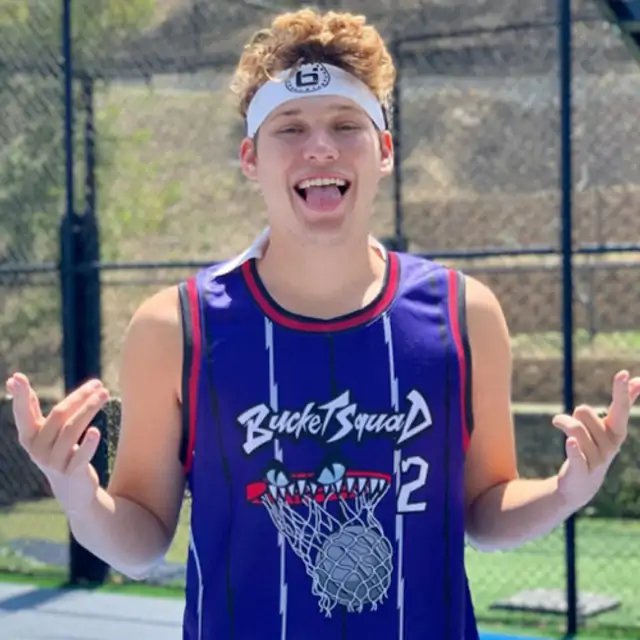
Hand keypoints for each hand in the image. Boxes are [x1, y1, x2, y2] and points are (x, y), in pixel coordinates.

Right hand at [5, 373, 109, 514]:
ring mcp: (53, 463)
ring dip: (90, 409)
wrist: (72, 489)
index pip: (23, 413)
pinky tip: (96, 432)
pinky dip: (88, 444)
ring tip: (105, 394)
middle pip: (59, 416)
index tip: (16, 378)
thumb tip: (13, 379)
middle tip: (99, 384)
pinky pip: (80, 456)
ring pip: (72, 430)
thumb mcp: (42, 431)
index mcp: (28, 437)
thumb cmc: (56, 451)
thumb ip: (30, 408)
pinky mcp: (71, 472)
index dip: (20, 396)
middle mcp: (37, 450)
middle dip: (79, 397)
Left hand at [552, 370, 639, 510]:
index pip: (621, 408)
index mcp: (617, 432)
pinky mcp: (581, 470)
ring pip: (574, 428)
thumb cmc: (596, 447)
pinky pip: (576, 454)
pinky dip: (573, 448)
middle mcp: (611, 445)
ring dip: (563, 422)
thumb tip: (638, 379)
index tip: (623, 373)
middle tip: (575, 420)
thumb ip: (623, 403)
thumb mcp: (610, 426)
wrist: (582, 485)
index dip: (621, 391)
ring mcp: (597, 459)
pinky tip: (570, 442)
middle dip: (577, 413)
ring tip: (559, 424)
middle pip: (584, 411)